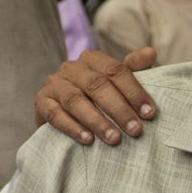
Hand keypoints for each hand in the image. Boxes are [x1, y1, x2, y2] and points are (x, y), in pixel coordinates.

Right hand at [35, 47, 158, 144]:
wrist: (64, 113)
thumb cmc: (97, 98)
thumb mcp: (117, 83)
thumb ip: (133, 69)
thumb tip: (150, 52)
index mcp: (92, 58)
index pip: (115, 70)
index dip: (134, 91)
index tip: (149, 113)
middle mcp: (71, 68)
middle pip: (97, 85)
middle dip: (118, 109)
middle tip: (134, 130)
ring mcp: (54, 84)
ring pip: (76, 100)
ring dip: (97, 121)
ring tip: (114, 139)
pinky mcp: (41, 101)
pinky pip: (55, 114)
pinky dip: (72, 128)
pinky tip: (88, 140)